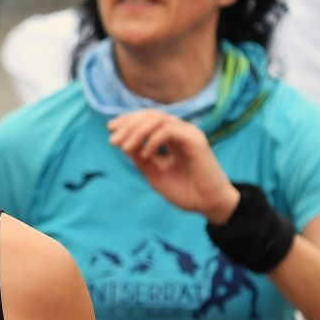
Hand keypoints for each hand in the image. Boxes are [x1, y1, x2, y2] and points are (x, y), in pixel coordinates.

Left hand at [108, 110, 239, 222]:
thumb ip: (140, 158)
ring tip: (124, 147)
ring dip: (137, 131)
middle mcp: (180, 131)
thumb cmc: (185, 191)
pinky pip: (168, 131)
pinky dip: (153, 141)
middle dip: (128, 124)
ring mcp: (188, 134)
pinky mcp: (195, 140)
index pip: (148, 118)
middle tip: (113, 140)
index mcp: (171, 137)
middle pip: (150, 115)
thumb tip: (122, 143)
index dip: (128, 120)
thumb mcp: (154, 173)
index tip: (110, 129)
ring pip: (158, 119)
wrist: (208, 205)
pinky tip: (145, 155)